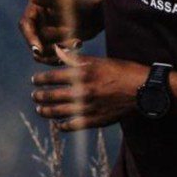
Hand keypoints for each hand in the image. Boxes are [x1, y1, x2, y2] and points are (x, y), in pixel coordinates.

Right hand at [18, 0, 102, 65]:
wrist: (95, 17)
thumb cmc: (81, 6)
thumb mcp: (64, 2)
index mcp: (34, 10)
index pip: (25, 26)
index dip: (31, 38)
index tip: (39, 49)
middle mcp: (35, 24)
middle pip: (34, 42)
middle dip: (52, 46)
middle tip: (75, 42)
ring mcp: (41, 36)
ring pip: (40, 54)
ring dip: (59, 52)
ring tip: (78, 43)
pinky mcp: (49, 46)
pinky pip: (48, 58)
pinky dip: (60, 58)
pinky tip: (74, 51)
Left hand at [30, 46, 147, 130]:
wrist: (141, 90)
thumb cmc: (121, 71)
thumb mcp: (97, 61)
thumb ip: (74, 58)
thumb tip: (56, 50)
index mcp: (82, 74)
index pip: (52, 77)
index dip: (41, 79)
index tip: (35, 80)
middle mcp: (82, 91)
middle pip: (52, 96)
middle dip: (40, 96)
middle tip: (35, 96)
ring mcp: (87, 108)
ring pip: (58, 112)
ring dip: (46, 111)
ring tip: (40, 109)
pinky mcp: (94, 120)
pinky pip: (72, 125)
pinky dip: (63, 125)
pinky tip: (59, 124)